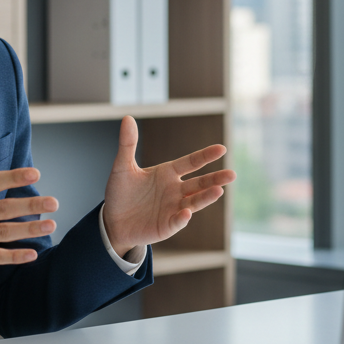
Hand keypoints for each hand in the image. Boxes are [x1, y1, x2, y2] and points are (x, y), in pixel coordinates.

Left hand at [102, 116, 235, 257]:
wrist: (112, 220)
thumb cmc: (120, 192)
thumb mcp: (122, 166)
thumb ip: (128, 144)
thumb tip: (127, 118)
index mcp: (167, 173)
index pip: (191, 162)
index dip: (205, 156)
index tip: (222, 149)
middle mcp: (175, 190)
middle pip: (199, 183)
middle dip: (215, 179)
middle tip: (232, 174)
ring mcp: (173, 208)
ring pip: (194, 201)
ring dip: (206, 197)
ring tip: (218, 191)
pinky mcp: (167, 226)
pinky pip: (177, 221)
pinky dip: (182, 217)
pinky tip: (186, 212)